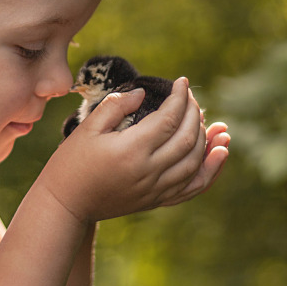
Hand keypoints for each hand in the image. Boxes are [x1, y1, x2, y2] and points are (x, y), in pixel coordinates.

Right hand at [34, 77, 229, 223]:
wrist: (66, 204)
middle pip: (186, 138)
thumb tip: (143, 93)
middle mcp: (148, 171)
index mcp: (131, 150)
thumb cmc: (71, 163)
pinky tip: (220, 153)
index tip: (182, 82)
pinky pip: (193, 188)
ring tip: (213, 122)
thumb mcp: (87, 128)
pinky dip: (211, 171)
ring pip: (195, 163)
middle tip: (190, 97)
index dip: (180, 98)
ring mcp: (154, 189)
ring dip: (208, 140)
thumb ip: (116, 106)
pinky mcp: (156, 201)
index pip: (168, 119)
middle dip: (194, 113)